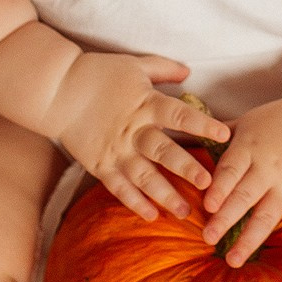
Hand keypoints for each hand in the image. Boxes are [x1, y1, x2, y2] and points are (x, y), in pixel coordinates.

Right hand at [47, 50, 229, 217]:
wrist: (56, 89)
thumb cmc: (98, 73)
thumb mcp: (134, 65)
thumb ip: (163, 69)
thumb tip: (189, 71)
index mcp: (145, 104)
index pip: (179, 115)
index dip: (202, 125)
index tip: (225, 135)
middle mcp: (133, 130)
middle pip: (163, 152)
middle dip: (187, 168)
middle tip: (208, 184)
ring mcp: (116, 150)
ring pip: (143, 176)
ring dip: (165, 195)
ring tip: (185, 212)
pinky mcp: (99, 164)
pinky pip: (119, 187)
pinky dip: (134, 202)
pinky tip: (151, 215)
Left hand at [200, 96, 281, 272]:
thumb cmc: (275, 122)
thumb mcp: (245, 122)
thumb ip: (215, 135)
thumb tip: (176, 136)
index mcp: (249, 147)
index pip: (231, 169)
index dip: (220, 188)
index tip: (208, 206)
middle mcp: (269, 168)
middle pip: (245, 196)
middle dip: (227, 218)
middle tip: (208, 238)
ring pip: (268, 215)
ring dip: (250, 240)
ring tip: (233, 260)